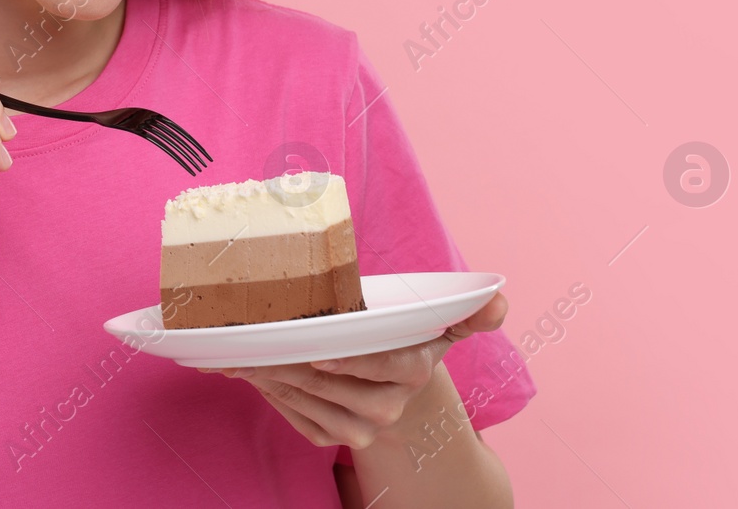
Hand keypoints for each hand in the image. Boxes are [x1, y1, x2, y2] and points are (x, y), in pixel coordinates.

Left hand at [196, 291, 507, 450]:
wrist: (401, 397)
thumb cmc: (407, 344)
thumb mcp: (440, 326)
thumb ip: (468, 314)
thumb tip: (498, 299)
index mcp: (412, 371)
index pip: (381, 364)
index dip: (349, 358)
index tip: (319, 346)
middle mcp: (387, 406)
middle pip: (330, 381)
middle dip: (288, 358)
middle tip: (252, 335)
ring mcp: (358, 426)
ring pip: (306, 398)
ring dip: (269, 373)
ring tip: (239, 348)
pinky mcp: (331, 436)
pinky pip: (293, 415)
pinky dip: (267, 392)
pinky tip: (246, 368)